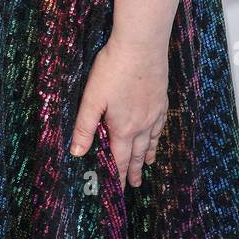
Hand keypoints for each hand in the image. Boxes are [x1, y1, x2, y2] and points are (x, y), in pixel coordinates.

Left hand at [69, 33, 168, 188]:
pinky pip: (160, 125)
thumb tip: (77, 153)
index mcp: (123, 128)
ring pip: (151, 140)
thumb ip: (84, 127)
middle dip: (134, 170)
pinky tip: (156, 132)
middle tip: (135, 184)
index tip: (119, 191)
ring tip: (148, 164)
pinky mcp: (161, 99)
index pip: (121, 159)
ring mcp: (154, 112)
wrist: (141, 47)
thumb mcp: (92, 99)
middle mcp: (142, 125)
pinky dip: (157, 135)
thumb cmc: (113, 70)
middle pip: (138, 153)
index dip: (119, 176)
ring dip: (148, 154)